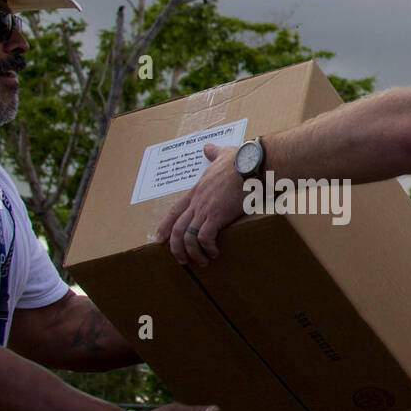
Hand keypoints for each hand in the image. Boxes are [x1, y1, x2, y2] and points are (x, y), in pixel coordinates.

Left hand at [154, 143, 245, 265]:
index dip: (165, 226)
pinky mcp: (217, 215)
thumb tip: (208, 147)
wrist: (251, 165)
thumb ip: (213, 153)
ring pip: (187, 237)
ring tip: (202, 262)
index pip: (174, 210)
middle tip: (182, 261)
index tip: (159, 239)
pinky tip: (215, 253)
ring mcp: (205, 209)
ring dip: (193, 253)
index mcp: (196, 190)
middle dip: (176, 248)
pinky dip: (207, 249)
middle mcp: (197, 201)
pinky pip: (204, 238)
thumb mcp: (222, 154)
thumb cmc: (240, 160)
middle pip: (177, 229)